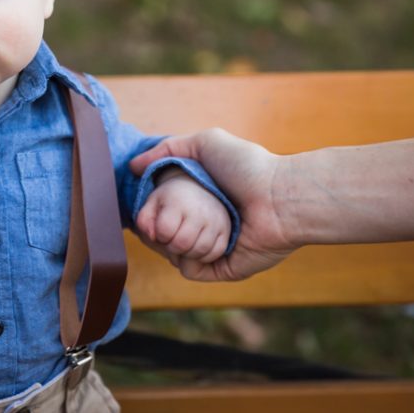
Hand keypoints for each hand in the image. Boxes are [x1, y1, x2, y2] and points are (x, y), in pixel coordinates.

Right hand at [129, 128, 292, 281]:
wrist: (280, 198)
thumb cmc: (248, 167)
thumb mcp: (206, 142)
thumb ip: (168, 148)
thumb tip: (134, 166)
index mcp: (202, 200)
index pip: (163, 211)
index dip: (149, 210)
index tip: (143, 207)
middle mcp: (206, 224)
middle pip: (164, 233)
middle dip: (155, 229)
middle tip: (154, 223)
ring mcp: (214, 247)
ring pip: (174, 252)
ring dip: (170, 243)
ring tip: (177, 232)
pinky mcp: (223, 268)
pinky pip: (191, 270)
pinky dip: (185, 259)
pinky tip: (188, 246)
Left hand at [135, 168, 229, 269]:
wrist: (198, 187)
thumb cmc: (172, 200)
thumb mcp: (152, 203)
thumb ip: (144, 220)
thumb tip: (152, 236)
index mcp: (178, 202)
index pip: (164, 231)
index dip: (159, 236)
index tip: (162, 230)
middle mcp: (200, 211)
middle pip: (182, 244)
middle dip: (172, 247)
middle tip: (172, 239)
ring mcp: (216, 221)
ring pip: (199, 252)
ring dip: (187, 254)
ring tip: (184, 242)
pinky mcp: (226, 230)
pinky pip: (216, 252)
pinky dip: (204, 255)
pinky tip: (196, 245)